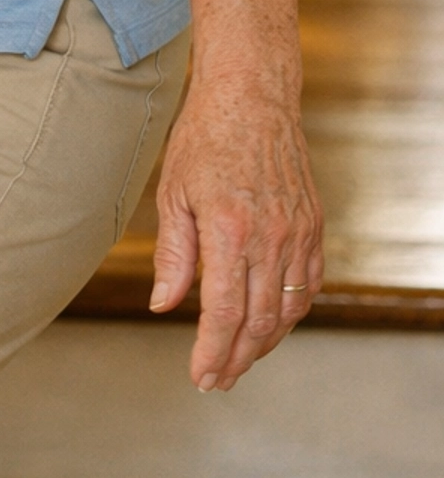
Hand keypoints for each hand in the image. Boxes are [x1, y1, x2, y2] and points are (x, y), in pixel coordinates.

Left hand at [149, 69, 323, 390]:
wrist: (252, 97)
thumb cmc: (204, 139)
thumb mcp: (173, 193)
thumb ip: (173, 254)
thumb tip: (164, 305)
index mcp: (229, 230)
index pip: (224, 312)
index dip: (213, 351)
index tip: (201, 376)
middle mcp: (270, 236)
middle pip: (258, 320)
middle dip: (237, 358)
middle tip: (217, 380)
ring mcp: (298, 232)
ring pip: (288, 308)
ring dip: (265, 343)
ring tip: (239, 360)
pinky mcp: (313, 225)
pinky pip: (309, 283)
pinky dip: (291, 312)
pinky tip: (270, 323)